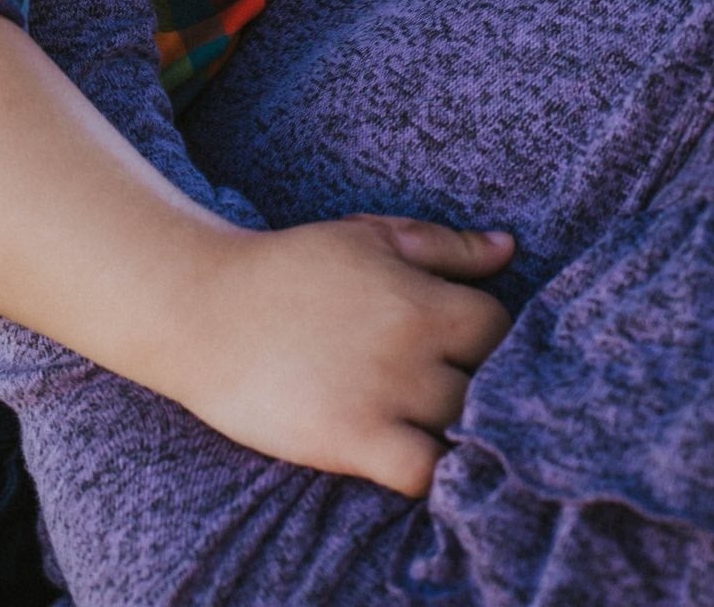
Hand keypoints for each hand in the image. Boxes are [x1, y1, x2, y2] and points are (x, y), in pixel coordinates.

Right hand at [170, 215, 513, 494]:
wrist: (206, 308)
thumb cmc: (290, 267)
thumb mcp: (368, 237)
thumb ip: (443, 246)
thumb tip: (507, 249)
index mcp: (419, 297)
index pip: (501, 327)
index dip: (489, 336)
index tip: (463, 345)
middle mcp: (411, 350)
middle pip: (489, 383)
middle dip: (478, 383)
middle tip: (448, 382)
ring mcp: (383, 399)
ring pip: (463, 431)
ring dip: (457, 429)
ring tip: (434, 420)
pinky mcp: (350, 441)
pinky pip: (422, 475)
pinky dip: (429, 472)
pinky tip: (412, 453)